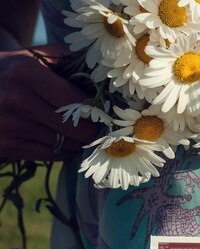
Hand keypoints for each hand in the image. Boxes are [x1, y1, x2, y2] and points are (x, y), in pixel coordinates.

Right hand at [0, 44, 99, 160]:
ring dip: (79, 142)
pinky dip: (64, 151)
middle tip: (101, 127)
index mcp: (26, 74)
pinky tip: (65, 141)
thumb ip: (66, 60)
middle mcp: (17, 100)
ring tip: (82, 133)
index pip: (78, 100)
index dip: (98, 109)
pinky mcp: (8, 146)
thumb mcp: (33, 57)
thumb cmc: (11, 71)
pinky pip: (52, 155)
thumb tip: (101, 75)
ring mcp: (11, 126)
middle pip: (76, 127)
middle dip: (93, 130)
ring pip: (66, 144)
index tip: (106, 111)